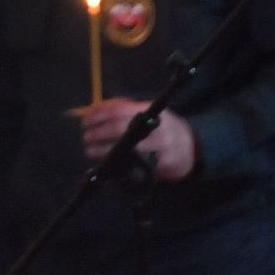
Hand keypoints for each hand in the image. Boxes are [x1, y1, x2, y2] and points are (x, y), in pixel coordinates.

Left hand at [80, 99, 196, 180]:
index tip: (85, 121)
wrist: (190, 146)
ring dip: (103, 150)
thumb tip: (92, 114)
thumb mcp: (146, 115)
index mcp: (149, 110)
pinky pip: (136, 165)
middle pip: (119, 128)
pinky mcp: (163, 163)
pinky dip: (118, 164)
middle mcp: (156, 126)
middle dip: (98, 133)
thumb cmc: (160, 129)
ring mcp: (161, 145)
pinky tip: (107, 163)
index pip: (118, 110)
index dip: (98, 115)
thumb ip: (123, 114)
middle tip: (86, 137)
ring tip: (90, 150)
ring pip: (126, 148)